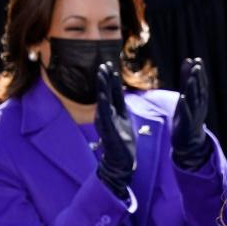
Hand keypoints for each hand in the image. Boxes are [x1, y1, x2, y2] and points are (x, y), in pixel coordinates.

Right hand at [95, 62, 135, 199]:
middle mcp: (107, 115)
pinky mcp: (107, 131)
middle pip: (105, 93)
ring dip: (102, 87)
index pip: (112, 92)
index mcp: (113, 111)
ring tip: (101, 74)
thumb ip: (121, 105)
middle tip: (104, 64)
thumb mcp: (125, 118)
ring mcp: (106, 122)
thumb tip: (119, 92)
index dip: (111, 79)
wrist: (122, 161)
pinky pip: (105, 116)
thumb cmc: (123, 141)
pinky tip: (103, 96)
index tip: (109, 64)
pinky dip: (104, 105)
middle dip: (105, 79)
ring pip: (103, 101)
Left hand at [171, 58, 211, 169]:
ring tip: (190, 79)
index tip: (198, 60)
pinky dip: (185, 107)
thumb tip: (188, 60)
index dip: (200, 73)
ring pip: (194, 101)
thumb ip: (185, 78)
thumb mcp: (186, 94)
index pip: (201, 84)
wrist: (189, 140)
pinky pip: (187, 115)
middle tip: (197, 66)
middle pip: (199, 91)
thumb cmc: (187, 115)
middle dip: (198, 79)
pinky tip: (182, 98)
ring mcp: (194, 115)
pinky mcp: (187, 124)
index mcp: (200, 99)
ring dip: (192, 90)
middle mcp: (199, 106)